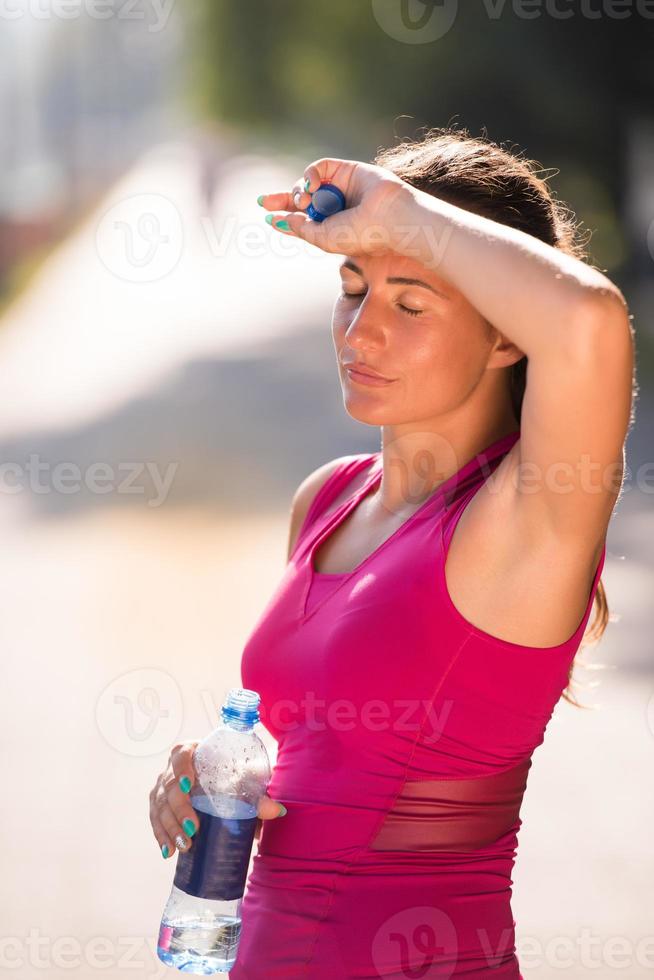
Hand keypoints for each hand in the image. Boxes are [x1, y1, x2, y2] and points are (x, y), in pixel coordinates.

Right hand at [149, 740, 286, 858]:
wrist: (229, 786)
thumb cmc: (237, 778)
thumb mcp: (247, 783)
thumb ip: (260, 796)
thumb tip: (276, 811)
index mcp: (194, 751)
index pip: (181, 754)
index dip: (181, 768)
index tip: (189, 785)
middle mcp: (174, 768)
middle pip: (169, 785)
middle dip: (179, 809)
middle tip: (193, 829)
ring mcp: (164, 787)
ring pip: (160, 805)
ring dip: (170, 827)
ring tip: (184, 845)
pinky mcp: (161, 806)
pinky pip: (156, 820)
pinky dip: (161, 836)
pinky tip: (168, 852)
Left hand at [258, 157, 410, 256]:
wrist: (391, 217)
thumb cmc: (361, 235)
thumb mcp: (324, 239)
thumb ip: (302, 229)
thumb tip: (281, 220)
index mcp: (331, 227)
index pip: (302, 220)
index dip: (283, 217)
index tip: (267, 217)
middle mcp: (335, 207)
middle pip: (301, 199)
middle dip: (282, 199)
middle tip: (264, 201)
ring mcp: (341, 188)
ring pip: (309, 184)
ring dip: (299, 191)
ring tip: (305, 200)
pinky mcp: (347, 170)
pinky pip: (320, 167)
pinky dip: (311, 174)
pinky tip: (312, 185)